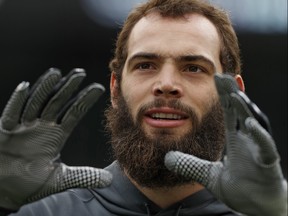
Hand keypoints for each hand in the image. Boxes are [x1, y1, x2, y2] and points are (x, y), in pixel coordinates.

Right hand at [0, 68, 111, 209]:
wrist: (7, 192)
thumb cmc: (32, 182)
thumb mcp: (62, 179)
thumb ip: (85, 176)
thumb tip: (109, 179)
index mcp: (56, 135)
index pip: (73, 113)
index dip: (84, 100)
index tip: (98, 88)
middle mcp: (42, 127)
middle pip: (57, 103)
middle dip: (68, 88)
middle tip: (80, 73)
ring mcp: (24, 128)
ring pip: (36, 104)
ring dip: (45, 88)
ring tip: (57, 74)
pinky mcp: (5, 132)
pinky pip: (11, 115)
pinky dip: (17, 102)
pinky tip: (25, 87)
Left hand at [165, 73, 286, 215]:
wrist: (256, 210)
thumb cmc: (240, 189)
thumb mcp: (207, 174)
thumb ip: (189, 164)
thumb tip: (168, 158)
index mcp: (235, 140)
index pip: (228, 113)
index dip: (223, 96)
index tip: (216, 78)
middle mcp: (247, 141)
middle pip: (241, 112)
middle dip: (234, 94)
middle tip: (225, 76)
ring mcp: (258, 150)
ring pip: (254, 124)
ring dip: (245, 109)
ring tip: (235, 95)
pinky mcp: (267, 164)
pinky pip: (265, 147)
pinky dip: (258, 135)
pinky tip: (248, 123)